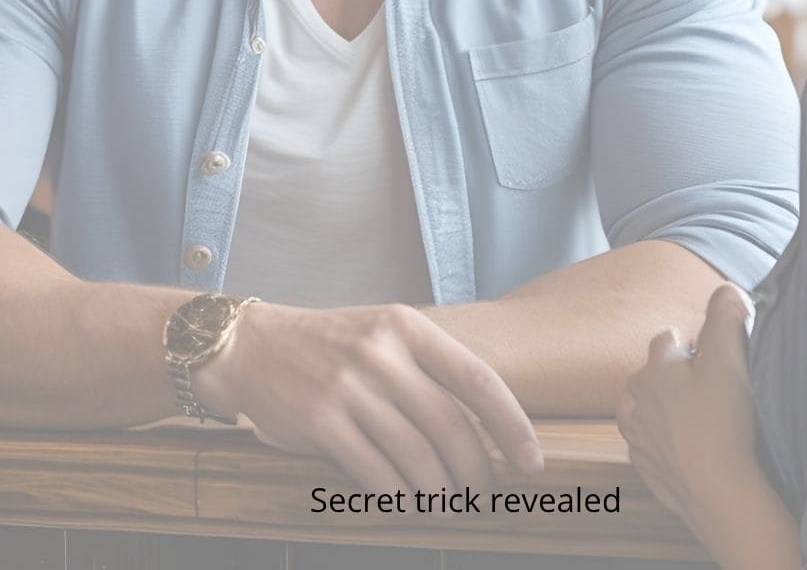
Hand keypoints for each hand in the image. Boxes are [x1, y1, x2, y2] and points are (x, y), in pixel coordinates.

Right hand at [196, 300, 543, 496]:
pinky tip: (406, 503)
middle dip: (476, 472)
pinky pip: (376, 474)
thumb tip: (486, 427)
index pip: (478, 380)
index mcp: (407, 327)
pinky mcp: (322, 421)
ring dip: (439, 493)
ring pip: (418, 457)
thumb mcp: (382, 335)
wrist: (251, 346)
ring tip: (444, 505)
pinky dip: (399, 497)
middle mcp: (383, 353)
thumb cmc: (330, 347)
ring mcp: (351, 387)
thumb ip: (426, 368)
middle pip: (452, 427)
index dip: (512, 426)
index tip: (531, 463)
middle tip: (481, 495)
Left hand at [617, 283, 758, 538]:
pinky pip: (655, 445)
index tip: (719, 361)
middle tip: (715, 394)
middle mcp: (634, 398)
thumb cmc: (723, 422)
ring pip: (651, 409)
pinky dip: (671, 445)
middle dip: (680, 377)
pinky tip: (698, 451)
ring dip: (671, 410)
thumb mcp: (730, 357)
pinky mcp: (645, 468)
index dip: (698, 346)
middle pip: (657, 373)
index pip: (671, 338)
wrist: (718, 494)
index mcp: (653, 367)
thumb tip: (727, 289)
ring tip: (706, 424)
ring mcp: (637, 436)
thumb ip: (726, 314)